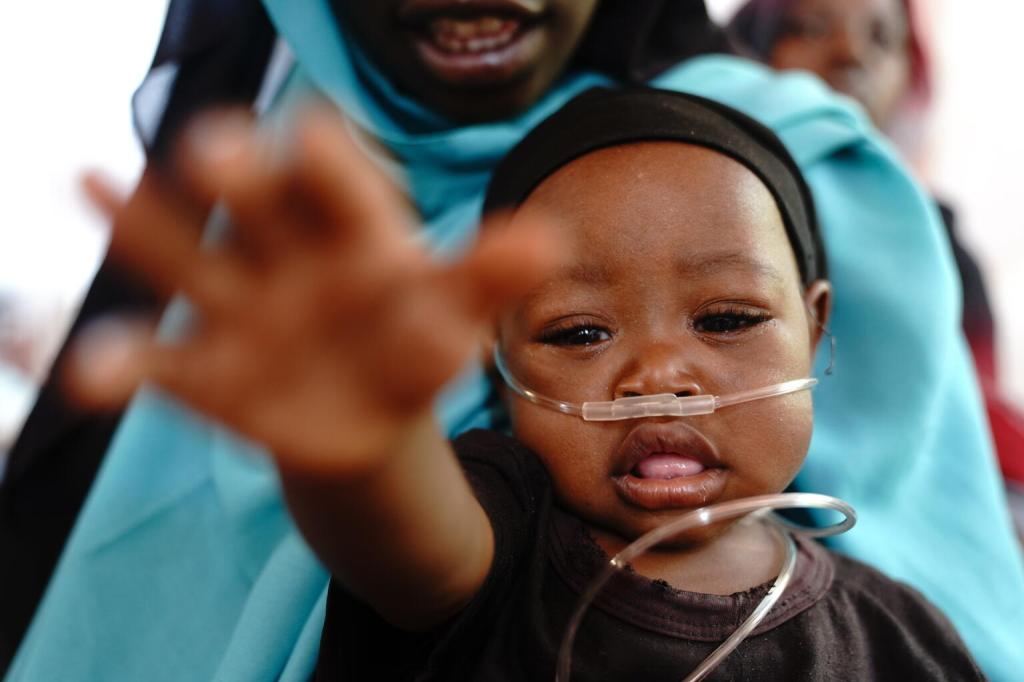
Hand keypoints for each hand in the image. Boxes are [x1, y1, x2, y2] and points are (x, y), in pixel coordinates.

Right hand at [73, 107, 557, 473]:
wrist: (368, 415)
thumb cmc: (414, 342)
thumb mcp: (453, 310)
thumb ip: (486, 277)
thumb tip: (544, 240)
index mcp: (351, 230)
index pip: (337, 182)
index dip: (324, 164)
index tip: (308, 144)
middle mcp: (285, 253)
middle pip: (256, 205)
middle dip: (237, 177)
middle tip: (214, 154)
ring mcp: (239, 310)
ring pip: (186, 263)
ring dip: (145, 230)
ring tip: (95, 183)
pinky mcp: (206, 374)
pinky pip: (157, 368)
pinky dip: (119, 368)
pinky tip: (88, 376)